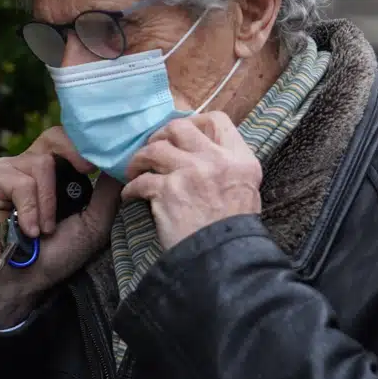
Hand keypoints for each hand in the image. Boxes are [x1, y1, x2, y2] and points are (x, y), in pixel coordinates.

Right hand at [0, 126, 120, 329]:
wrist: (24, 281)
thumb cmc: (58, 254)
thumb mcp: (94, 223)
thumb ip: (107, 192)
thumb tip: (124, 162)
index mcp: (58, 171)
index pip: (73, 140)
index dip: (88, 143)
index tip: (102, 159)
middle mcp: (33, 164)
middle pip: (55, 137)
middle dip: (74, 151)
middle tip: (87, 170)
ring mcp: (10, 169)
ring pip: (41, 163)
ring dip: (48, 204)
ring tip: (45, 230)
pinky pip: (19, 182)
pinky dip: (29, 209)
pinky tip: (28, 229)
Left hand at [121, 113, 261, 249]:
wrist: (224, 258)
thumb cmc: (234, 230)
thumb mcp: (247, 190)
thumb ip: (229, 167)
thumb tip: (204, 153)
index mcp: (240, 159)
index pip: (218, 120)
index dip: (196, 122)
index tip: (185, 136)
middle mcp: (215, 160)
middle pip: (179, 127)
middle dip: (161, 135)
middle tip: (154, 148)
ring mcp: (190, 173)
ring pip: (154, 149)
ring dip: (140, 159)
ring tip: (135, 170)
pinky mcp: (167, 191)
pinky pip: (140, 181)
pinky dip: (131, 189)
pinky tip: (130, 196)